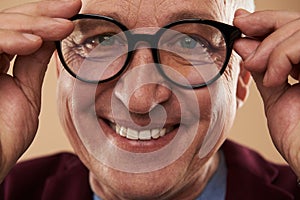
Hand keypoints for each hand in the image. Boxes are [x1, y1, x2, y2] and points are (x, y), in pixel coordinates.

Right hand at [0, 0, 80, 180]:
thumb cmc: (4, 136)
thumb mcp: (25, 93)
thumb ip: (33, 65)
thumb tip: (51, 40)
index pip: (19, 30)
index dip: (44, 18)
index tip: (71, 11)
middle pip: (9, 22)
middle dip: (42, 13)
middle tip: (71, 7)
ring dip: (32, 24)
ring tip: (62, 26)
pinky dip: (9, 39)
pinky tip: (34, 42)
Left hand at [234, 9, 299, 175]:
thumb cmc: (296, 136)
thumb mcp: (275, 96)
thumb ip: (263, 70)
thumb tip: (244, 44)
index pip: (292, 30)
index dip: (267, 21)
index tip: (241, 22)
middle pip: (298, 23)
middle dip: (265, 23)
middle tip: (240, 28)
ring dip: (270, 45)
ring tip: (254, 65)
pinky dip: (282, 56)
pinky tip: (272, 77)